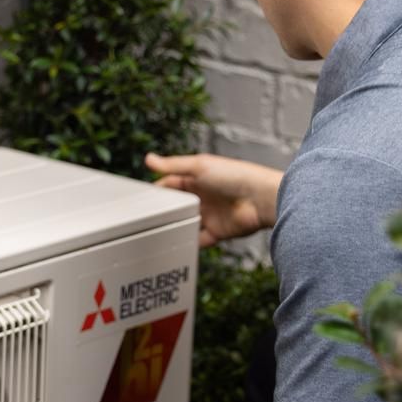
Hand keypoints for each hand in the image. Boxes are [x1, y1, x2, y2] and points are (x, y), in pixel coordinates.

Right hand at [146, 153, 282, 248]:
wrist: (260, 199)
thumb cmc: (235, 176)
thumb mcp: (199, 165)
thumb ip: (173, 165)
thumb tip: (149, 159)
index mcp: (197, 179)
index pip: (171, 184)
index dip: (157, 191)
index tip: (141, 199)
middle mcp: (202, 197)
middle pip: (176, 206)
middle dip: (163, 211)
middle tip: (145, 218)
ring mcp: (209, 215)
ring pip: (184, 224)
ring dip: (174, 228)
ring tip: (156, 232)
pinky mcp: (217, 232)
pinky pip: (198, 240)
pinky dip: (188, 242)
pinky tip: (177, 242)